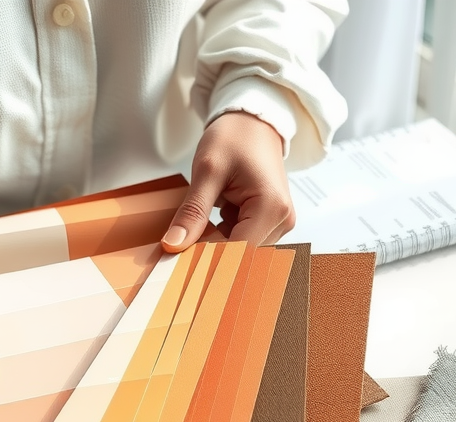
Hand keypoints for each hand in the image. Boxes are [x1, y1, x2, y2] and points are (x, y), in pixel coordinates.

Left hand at [162, 112, 294, 251]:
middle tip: (179, 248)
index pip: (238, 253)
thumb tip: (174, 244)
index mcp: (272, 208)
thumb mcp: (208, 170)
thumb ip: (192, 211)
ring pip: (239, 253)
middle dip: (209, 256)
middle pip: (240, 256)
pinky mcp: (269, 223)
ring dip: (214, 247)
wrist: (253, 122)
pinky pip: (241, 242)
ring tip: (196, 228)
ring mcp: (278, 223)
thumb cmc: (236, 136)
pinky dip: (220, 239)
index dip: (207, 262)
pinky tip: (209, 225)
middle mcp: (282, 220)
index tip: (178, 265)